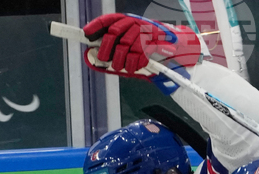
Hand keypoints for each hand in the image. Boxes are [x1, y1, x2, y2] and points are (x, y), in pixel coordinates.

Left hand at [83, 13, 201, 92]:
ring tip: (119, 67)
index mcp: (126, 20)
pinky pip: (138, 56)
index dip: (96, 26)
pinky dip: (133, 65)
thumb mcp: (130, 40)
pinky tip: (132, 67)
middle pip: (114, 34)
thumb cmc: (146, 44)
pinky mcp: (152, 43)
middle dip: (106, 48)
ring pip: (126, 47)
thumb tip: (93, 50)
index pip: (108, 20)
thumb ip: (114, 43)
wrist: (173, 44)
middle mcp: (134, 23)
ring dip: (120, 61)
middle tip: (103, 59)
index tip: (85, 34)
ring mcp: (144, 32)